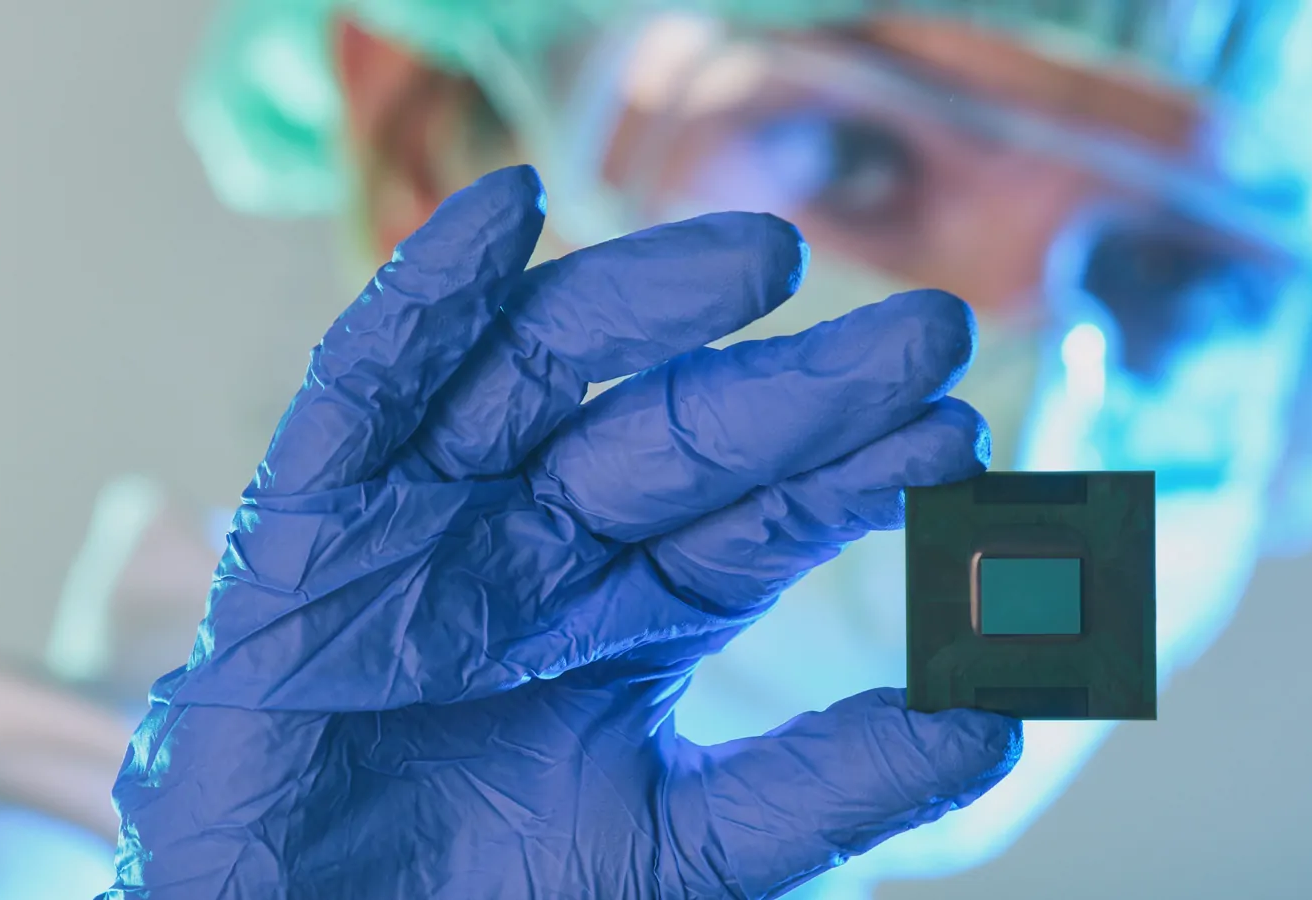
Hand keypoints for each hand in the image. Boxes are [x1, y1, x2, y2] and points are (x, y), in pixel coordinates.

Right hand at [103, 166, 1021, 899]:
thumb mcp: (690, 849)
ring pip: (540, 377)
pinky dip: (419, 298)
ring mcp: (430, 520)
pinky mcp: (310, 528)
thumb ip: (829, 785)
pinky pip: (360, 391)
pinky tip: (502, 214)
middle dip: (800, 385)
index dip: (859, 475)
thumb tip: (1001, 717)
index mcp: (636, 609)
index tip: (963, 437)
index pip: (765, 516)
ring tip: (768, 261)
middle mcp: (544, 542)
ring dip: (647, 303)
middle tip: (932, 331)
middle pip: (678, 433)